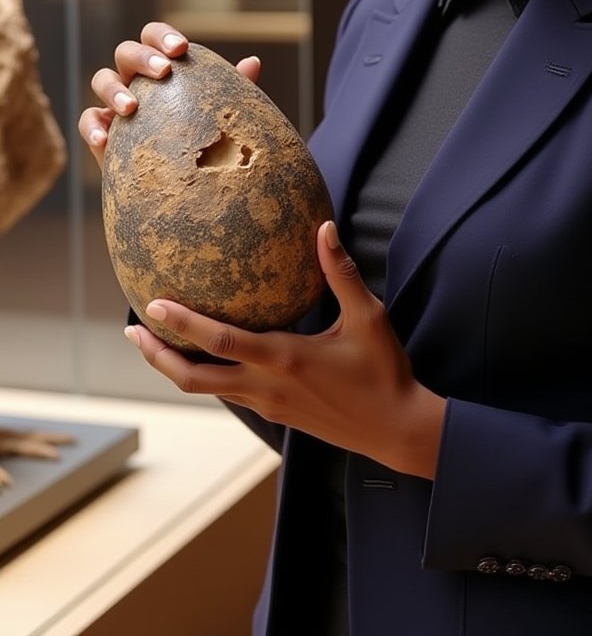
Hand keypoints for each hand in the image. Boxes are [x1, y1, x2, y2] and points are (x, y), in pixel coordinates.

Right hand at [78, 21, 261, 165]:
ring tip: (132, 107)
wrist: (185, 183)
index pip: (154, 36)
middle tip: (163, 71)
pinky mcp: (102, 131)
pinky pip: (88, 120)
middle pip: (126, 51)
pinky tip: (105, 140)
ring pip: (101, 79)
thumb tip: (253, 62)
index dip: (162, 36)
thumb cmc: (206, 137)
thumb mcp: (221, 114)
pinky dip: (92, 127)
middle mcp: (136, 78)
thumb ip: (234, 88)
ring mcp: (115, 103)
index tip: (181, 48)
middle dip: (142, 57)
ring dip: (114, 89)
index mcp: (162, 65)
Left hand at [123, 221, 446, 479]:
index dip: (182, 324)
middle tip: (130, 331)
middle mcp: (267, 386)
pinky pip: (229, 393)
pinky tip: (206, 356)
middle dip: (157, 355)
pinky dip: (206, 374)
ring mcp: (268, 404)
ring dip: (175, 366)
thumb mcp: (367, 317)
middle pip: (193, 377)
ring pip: (206, 389)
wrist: (395, 429)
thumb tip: (324, 228)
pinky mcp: (276, 414)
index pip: (221, 341)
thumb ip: (340, 273)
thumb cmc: (384, 371)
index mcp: (285, 359)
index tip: (151, 305)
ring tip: (153, 342)